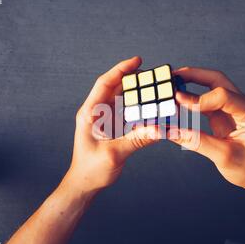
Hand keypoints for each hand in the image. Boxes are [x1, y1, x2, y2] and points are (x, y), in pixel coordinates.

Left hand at [66, 57, 160, 191]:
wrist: (85, 183)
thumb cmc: (91, 169)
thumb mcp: (114, 154)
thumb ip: (136, 140)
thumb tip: (159, 130)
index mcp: (90, 113)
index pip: (105, 84)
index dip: (121, 70)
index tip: (137, 60)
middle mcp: (96, 113)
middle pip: (114, 87)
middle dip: (132, 78)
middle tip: (151, 75)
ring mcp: (104, 119)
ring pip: (120, 98)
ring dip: (135, 91)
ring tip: (152, 86)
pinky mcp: (111, 127)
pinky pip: (126, 111)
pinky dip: (137, 106)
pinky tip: (148, 106)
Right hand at [168, 67, 244, 190]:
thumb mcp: (223, 157)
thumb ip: (197, 141)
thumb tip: (171, 131)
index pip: (223, 96)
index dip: (199, 98)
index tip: (178, 101)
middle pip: (217, 80)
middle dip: (194, 75)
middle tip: (172, 75)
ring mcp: (234, 108)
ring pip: (211, 86)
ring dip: (192, 82)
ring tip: (172, 82)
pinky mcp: (225, 114)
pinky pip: (207, 100)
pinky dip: (192, 98)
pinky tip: (179, 98)